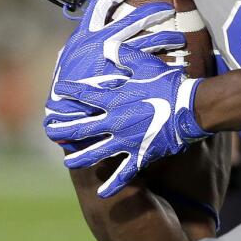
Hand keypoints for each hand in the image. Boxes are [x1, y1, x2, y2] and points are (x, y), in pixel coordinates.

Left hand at [44, 0, 208, 196]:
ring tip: (67, 162)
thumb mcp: (146, 64)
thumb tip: (107, 46)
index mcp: (113, 100)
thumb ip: (123, 56)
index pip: (82, 96)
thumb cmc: (169, 84)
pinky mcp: (140, 155)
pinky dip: (112, 184)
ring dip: (78, 158)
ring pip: (94, 153)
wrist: (191, 108)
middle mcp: (113, 122)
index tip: (56, 93)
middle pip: (79, 128)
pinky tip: (102, 193)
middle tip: (49, 131)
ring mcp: (125, 141)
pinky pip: (123, 173)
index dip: (67, 93)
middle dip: (61, 129)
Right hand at [44, 0, 183, 126]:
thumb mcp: (68, 66)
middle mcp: (102, 43)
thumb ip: (78, 52)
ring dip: (166, 36)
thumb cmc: (66, 91)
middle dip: (153, 11)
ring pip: (149, 40)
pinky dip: (168, 62)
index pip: (101, 5)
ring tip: (180, 38)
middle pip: (134, 19)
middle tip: (168, 8)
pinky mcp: (131, 76)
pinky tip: (179, 64)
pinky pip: (156, 64)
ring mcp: (118, 59)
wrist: (67, 116)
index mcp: (85, 37)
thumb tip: (79, 43)